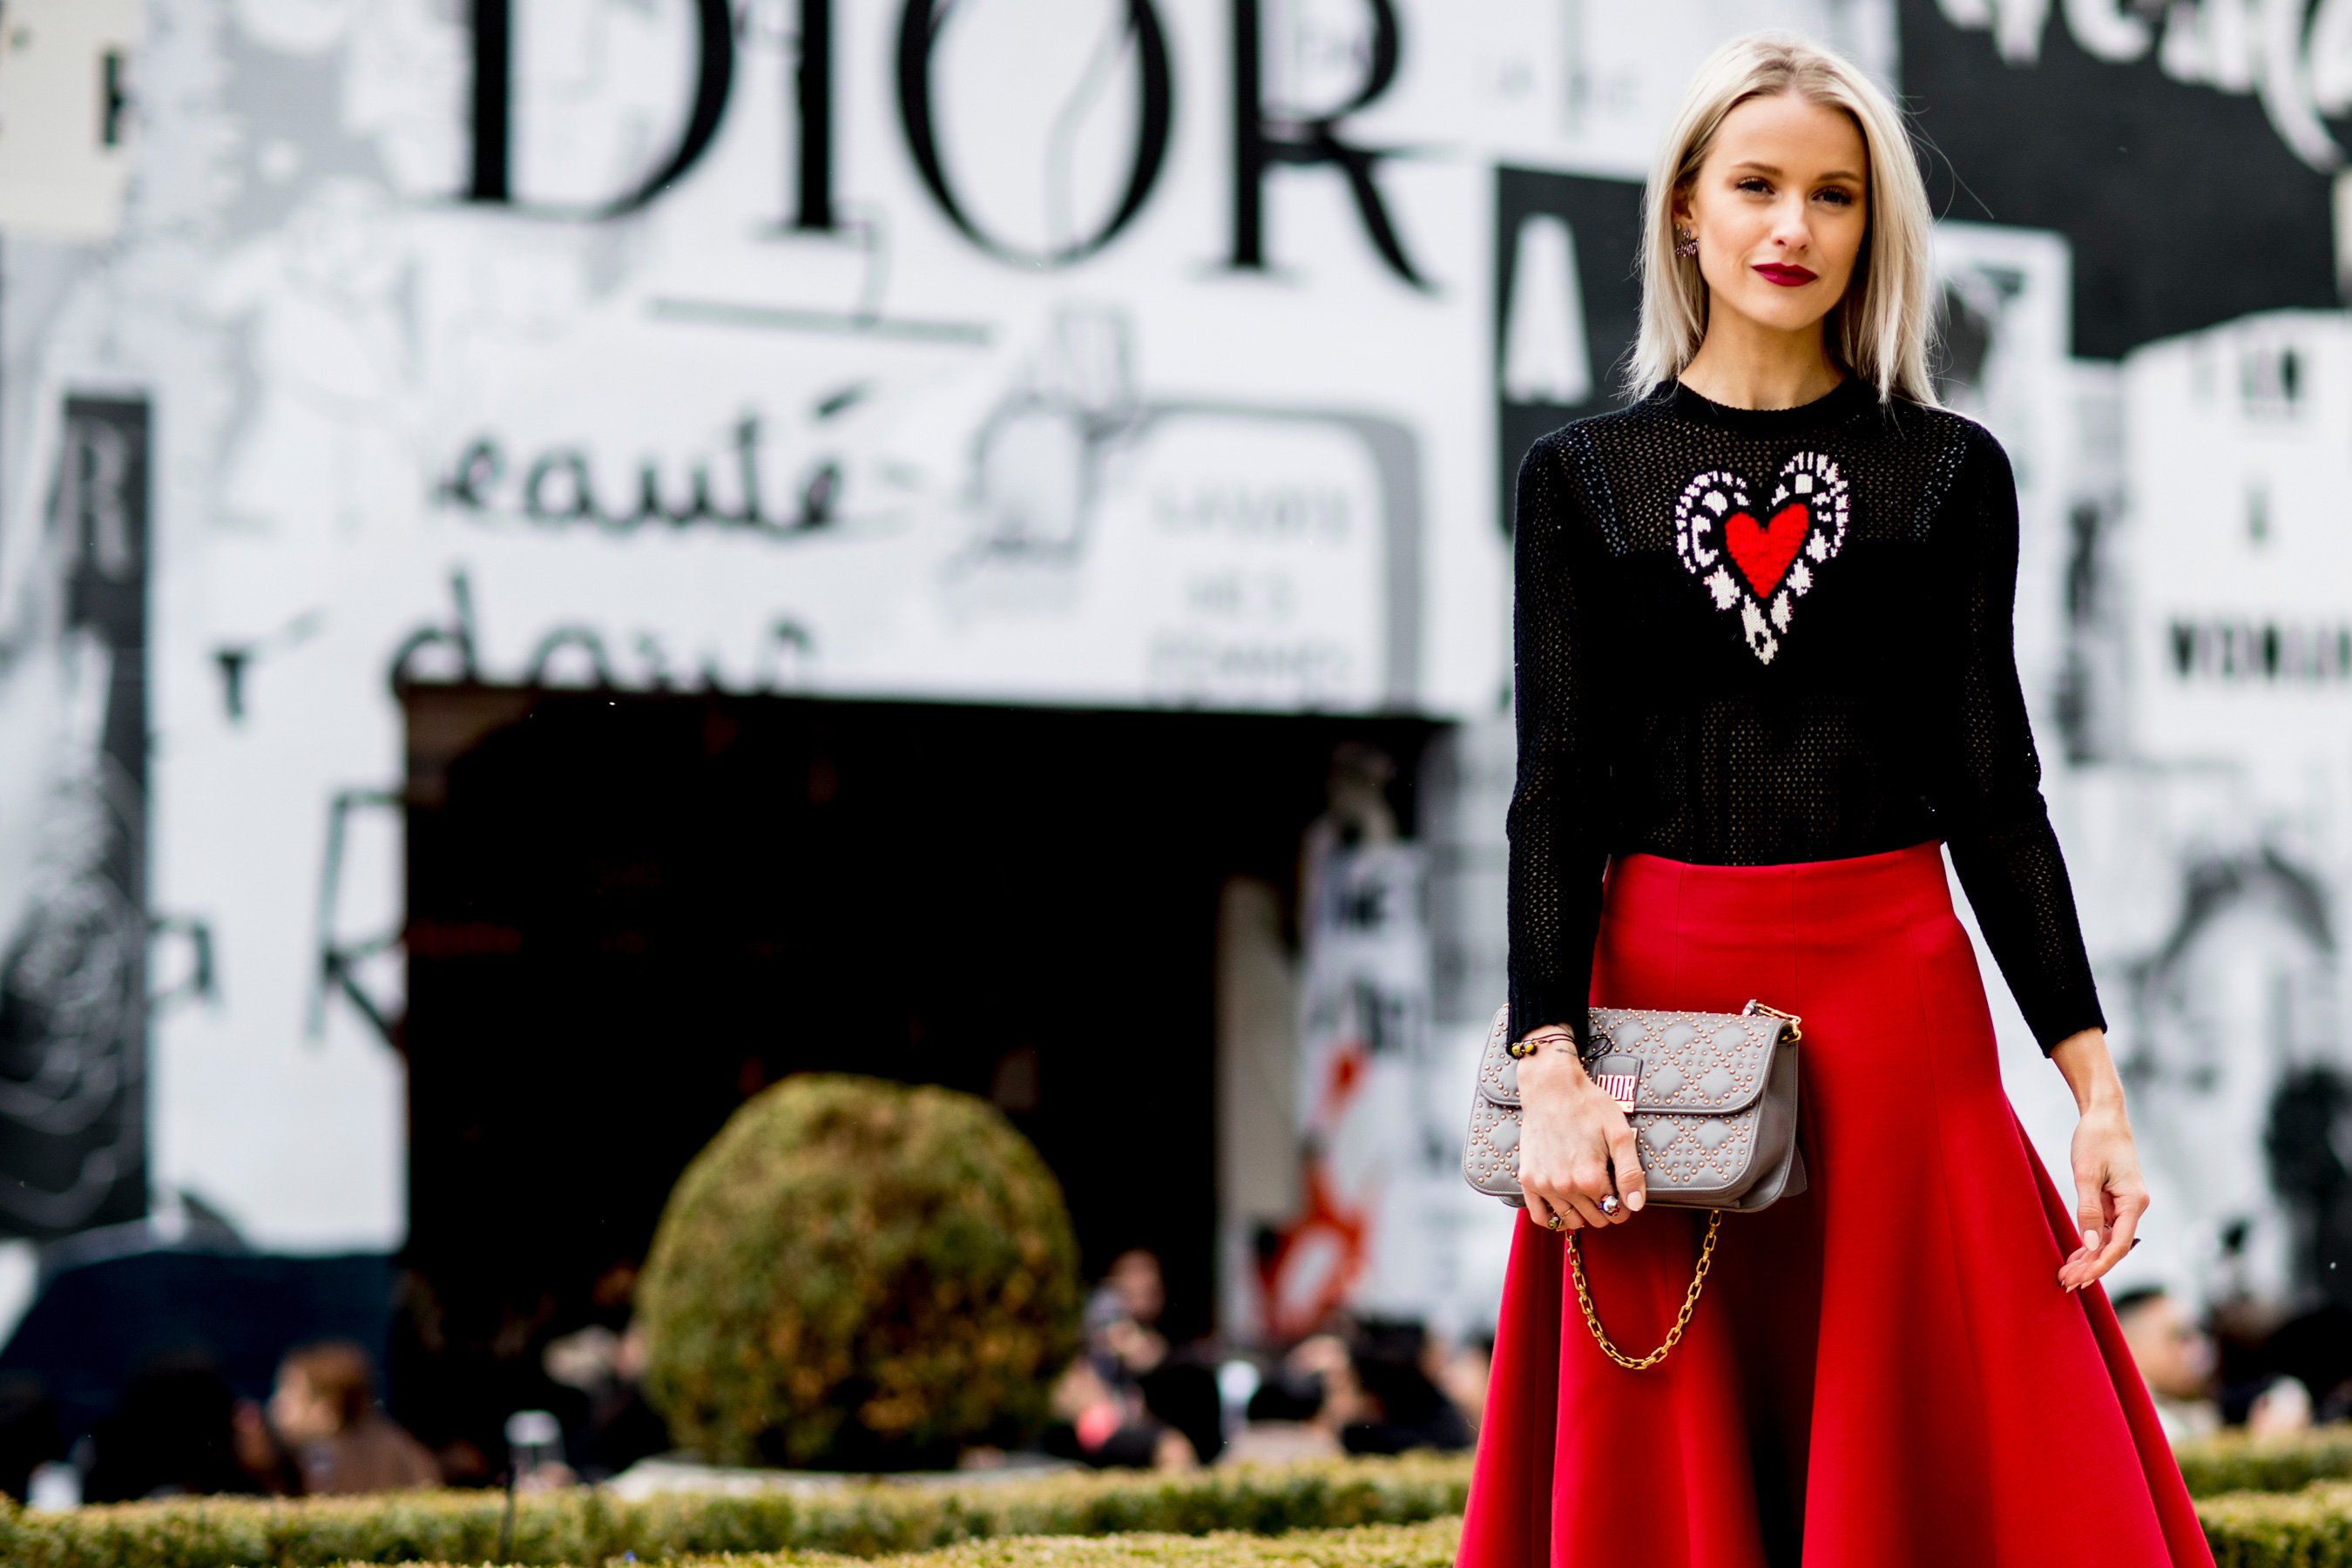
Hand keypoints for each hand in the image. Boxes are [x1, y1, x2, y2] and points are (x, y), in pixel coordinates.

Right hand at [1514, 1025, 1644, 1230]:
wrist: (1550, 1088)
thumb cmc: (1588, 1106)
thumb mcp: (1619, 1133)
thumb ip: (1630, 1172)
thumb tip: (1635, 1205)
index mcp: (1590, 1178)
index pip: (1616, 1213)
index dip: (1624, 1204)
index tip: (1622, 1190)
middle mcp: (1565, 1186)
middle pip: (1595, 1220)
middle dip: (1605, 1208)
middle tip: (1605, 1185)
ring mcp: (1543, 1184)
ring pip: (1570, 1221)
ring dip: (1582, 1213)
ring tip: (1586, 1192)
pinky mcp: (1528, 1179)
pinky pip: (1540, 1216)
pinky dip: (1554, 1217)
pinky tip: (1564, 1204)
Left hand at [2049, 1027, 2148, 1291]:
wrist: (2104, 1115)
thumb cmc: (2096, 1139)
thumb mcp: (2087, 1173)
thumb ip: (2088, 1210)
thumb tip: (2091, 1244)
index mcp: (2134, 1201)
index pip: (2120, 1244)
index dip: (2101, 1264)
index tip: (2081, 1279)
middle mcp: (2134, 1206)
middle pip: (2114, 1246)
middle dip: (2091, 1267)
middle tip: (2066, 1284)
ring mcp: (2125, 1204)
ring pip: (2108, 1240)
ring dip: (2089, 1258)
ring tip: (2066, 1276)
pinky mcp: (2114, 1200)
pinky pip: (2103, 1228)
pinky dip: (2089, 1242)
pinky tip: (2075, 1257)